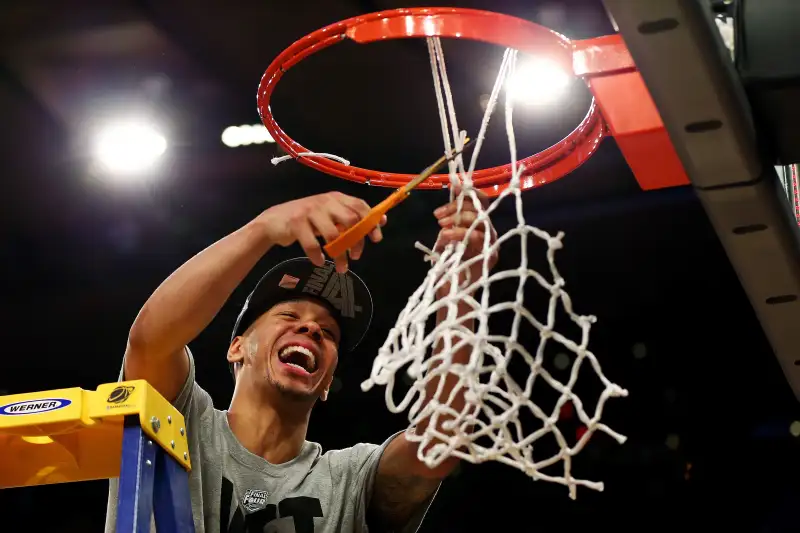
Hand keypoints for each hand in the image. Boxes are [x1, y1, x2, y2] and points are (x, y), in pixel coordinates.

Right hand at [257, 192, 386, 271]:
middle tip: (356, 256)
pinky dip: (318, 256)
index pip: (360, 206)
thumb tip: (381, 221)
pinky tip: (319, 262)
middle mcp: (325, 201)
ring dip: (340, 256)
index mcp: (336, 198)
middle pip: (351, 220)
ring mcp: (310, 211)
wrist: (274, 221)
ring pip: (334, 235)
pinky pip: (313, 244)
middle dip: (357, 241)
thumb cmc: (308, 219)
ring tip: (341, 268)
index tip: (376, 239)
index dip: (371, 222)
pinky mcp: (296, 223)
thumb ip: (352, 217)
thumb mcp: (330, 215)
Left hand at [433, 186, 497, 288]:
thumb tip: (451, 191)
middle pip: (480, 206)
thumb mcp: (445, 238)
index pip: (479, 201)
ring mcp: (491, 243)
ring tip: (440, 226)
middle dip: (457, 206)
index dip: (467, 190)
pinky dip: (460, 233)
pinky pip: (478, 236)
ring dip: (458, 218)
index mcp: (478, 225)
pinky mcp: (490, 255)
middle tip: (438, 215)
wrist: (450, 294)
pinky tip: (444, 236)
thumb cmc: (448, 267)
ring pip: (480, 219)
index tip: (453, 185)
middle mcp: (488, 231)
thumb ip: (449, 219)